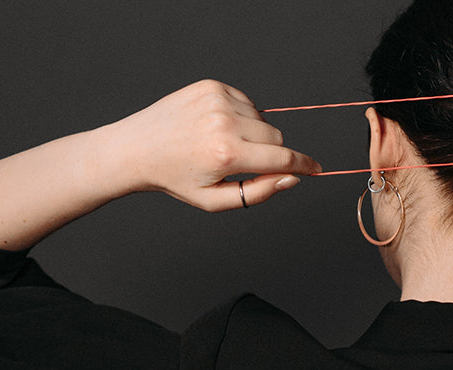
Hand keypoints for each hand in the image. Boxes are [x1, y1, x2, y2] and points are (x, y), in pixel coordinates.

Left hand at [106, 79, 321, 211]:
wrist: (135, 148)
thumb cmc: (175, 177)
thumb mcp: (214, 200)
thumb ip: (258, 193)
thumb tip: (292, 178)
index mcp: (226, 154)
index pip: (282, 158)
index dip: (304, 165)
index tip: (317, 168)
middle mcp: (224, 123)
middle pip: (276, 136)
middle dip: (269, 151)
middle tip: (242, 162)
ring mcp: (218, 100)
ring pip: (262, 119)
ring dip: (253, 133)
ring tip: (221, 143)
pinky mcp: (212, 86)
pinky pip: (247, 103)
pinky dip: (240, 116)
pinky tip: (215, 126)